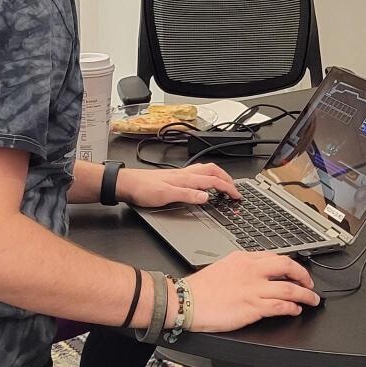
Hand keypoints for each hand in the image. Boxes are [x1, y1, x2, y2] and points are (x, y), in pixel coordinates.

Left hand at [119, 163, 237, 208]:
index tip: (238, 196)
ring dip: (219, 175)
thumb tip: (207, 197)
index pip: (213, 181)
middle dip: (227, 179)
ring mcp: (180, 174)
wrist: (127, 184)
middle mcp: (185, 174)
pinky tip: (204, 182)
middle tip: (236, 189)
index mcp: (186, 178)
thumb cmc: (143, 189)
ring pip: (206, 170)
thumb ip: (188, 195)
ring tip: (225, 183)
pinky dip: (207, 176)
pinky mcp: (175, 177)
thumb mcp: (166, 195)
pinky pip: (197, 173)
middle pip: (213, 171)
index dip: (228, 188)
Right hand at [185, 250, 319, 331]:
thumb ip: (242, 268)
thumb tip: (257, 274)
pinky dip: (292, 308)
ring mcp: (253, 289)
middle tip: (310, 284)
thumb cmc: (200, 289)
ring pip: (290, 288)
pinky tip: (296, 310)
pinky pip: (280, 305)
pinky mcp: (252, 307)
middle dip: (304, 276)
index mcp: (244, 258)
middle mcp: (252, 271)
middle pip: (288, 267)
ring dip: (305, 295)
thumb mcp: (224, 266)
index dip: (291, 265)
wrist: (186, 301)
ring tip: (312, 300)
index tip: (297, 272)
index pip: (275, 257)